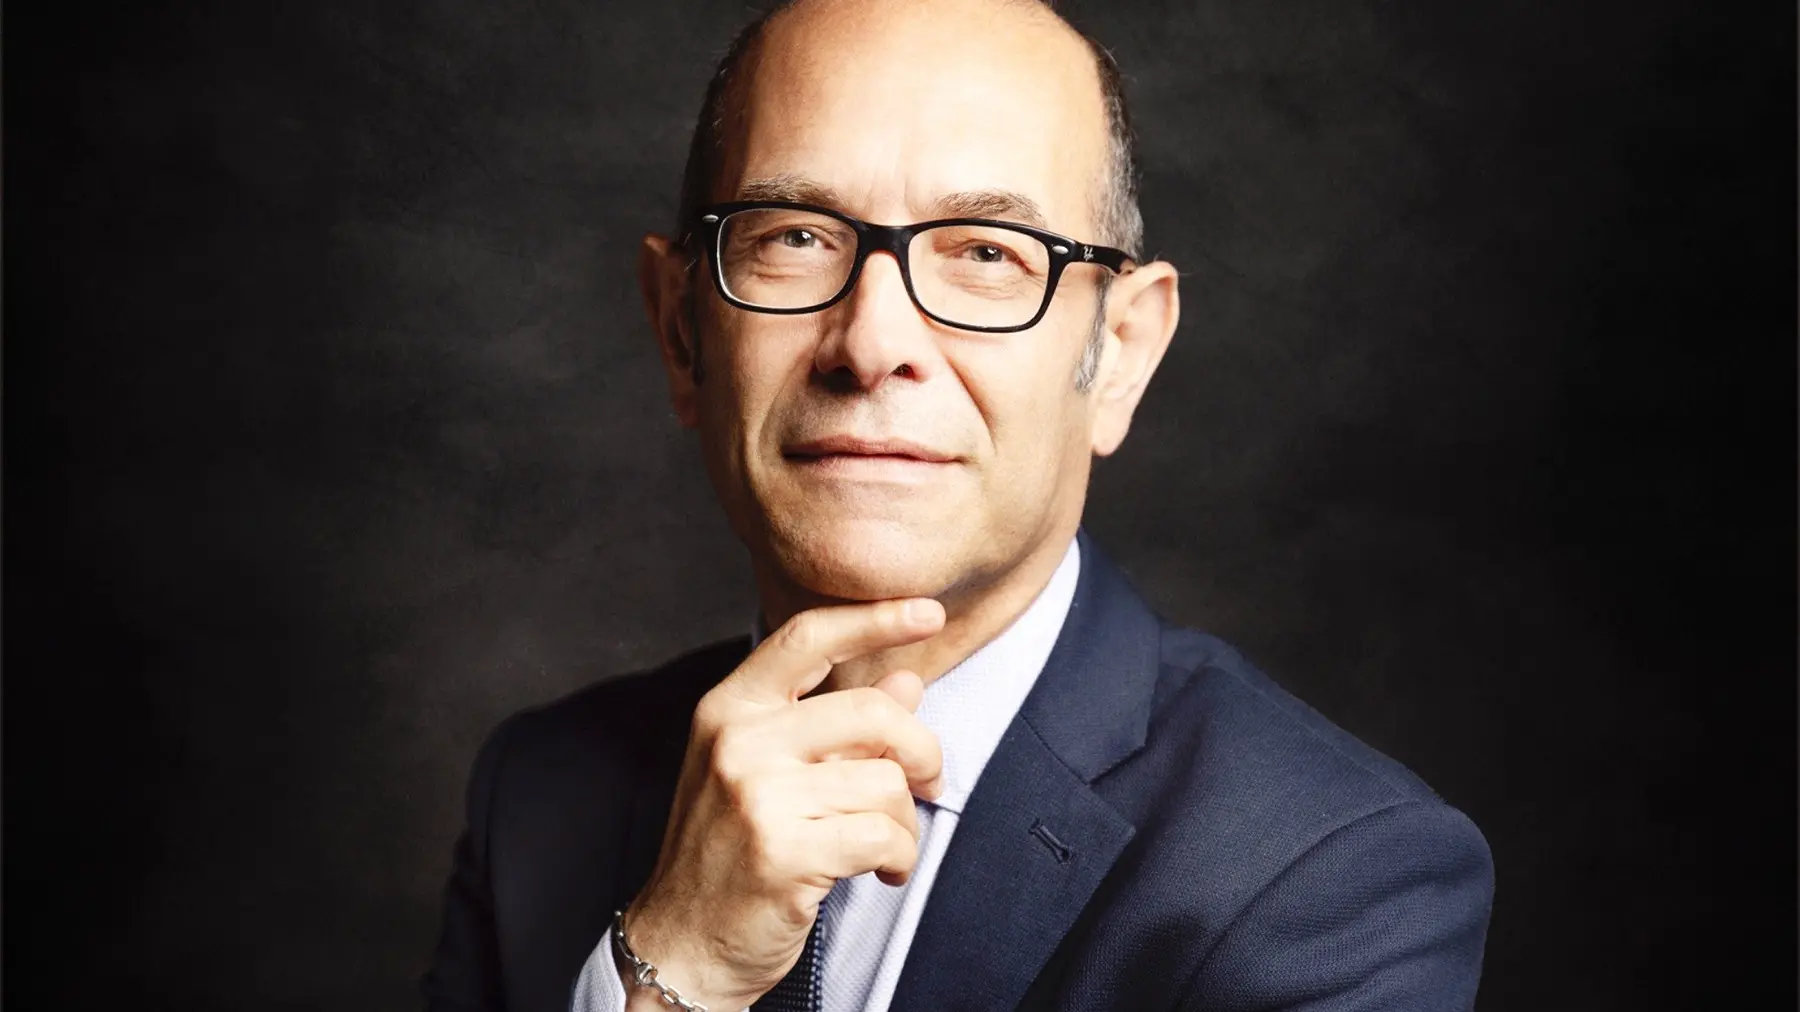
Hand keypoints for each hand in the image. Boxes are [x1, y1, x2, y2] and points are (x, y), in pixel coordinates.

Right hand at [616, 598, 946, 1010]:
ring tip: (885, 844)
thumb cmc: (726, 855)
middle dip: (920, 749)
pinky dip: (899, 857)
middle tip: (927, 779)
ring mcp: (756, 795)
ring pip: (884, 782)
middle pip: (870, 712)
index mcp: (729, 708)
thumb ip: (836, 724)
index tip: (928, 612)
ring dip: (905, 821)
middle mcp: (738, 741)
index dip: (874, 619)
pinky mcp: (783, 851)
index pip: (808, 638)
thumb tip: (905, 681)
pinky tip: (881, 871)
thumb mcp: (768, 772)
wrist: (680, 944)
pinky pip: (883, 835)